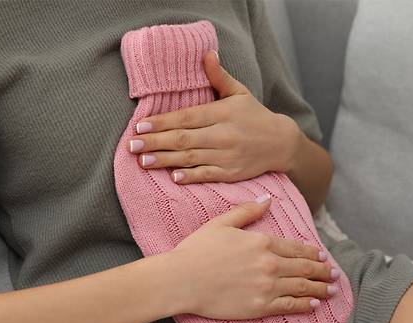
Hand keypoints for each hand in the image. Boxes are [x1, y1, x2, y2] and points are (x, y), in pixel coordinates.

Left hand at [127, 50, 304, 184]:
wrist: (281, 143)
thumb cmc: (255, 116)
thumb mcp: (239, 92)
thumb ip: (219, 76)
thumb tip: (206, 54)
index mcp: (222, 113)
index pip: (186, 117)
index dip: (162, 122)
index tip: (140, 125)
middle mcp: (223, 135)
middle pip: (183, 139)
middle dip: (155, 142)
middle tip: (132, 145)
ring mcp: (226, 156)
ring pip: (190, 158)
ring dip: (165, 160)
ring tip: (143, 160)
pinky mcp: (230, 173)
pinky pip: (206, 175)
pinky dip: (190, 177)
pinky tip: (173, 177)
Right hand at [166, 194, 337, 319]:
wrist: (182, 280)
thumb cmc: (196, 250)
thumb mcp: (221, 223)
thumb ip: (247, 211)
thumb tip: (268, 199)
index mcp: (262, 242)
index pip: (296, 248)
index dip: (313, 253)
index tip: (323, 256)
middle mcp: (270, 264)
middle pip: (305, 268)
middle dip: (323, 271)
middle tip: (335, 274)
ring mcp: (267, 287)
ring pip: (303, 287)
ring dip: (321, 288)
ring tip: (332, 290)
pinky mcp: (259, 307)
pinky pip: (289, 306)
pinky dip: (305, 305)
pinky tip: (314, 305)